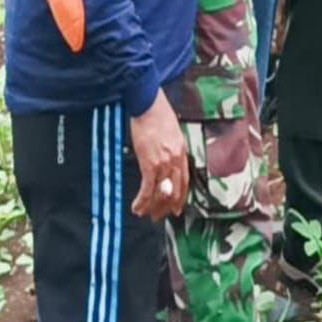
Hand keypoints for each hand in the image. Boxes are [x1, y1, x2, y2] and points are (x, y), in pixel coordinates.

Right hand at [130, 89, 187, 220]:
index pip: (185, 180)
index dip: (180, 196)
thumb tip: (165, 160)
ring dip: (152, 206)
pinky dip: (142, 200)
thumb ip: (171, 148)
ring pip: (161, 192)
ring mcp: (164, 162)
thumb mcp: (172, 132)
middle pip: (175, 189)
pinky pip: (148, 188)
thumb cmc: (157, 115)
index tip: (176, 208)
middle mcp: (176, 158)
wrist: (148, 105)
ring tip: (144, 213)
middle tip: (158, 216)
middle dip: (166, 206)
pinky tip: (136, 207)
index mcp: (182, 151)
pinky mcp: (150, 162)